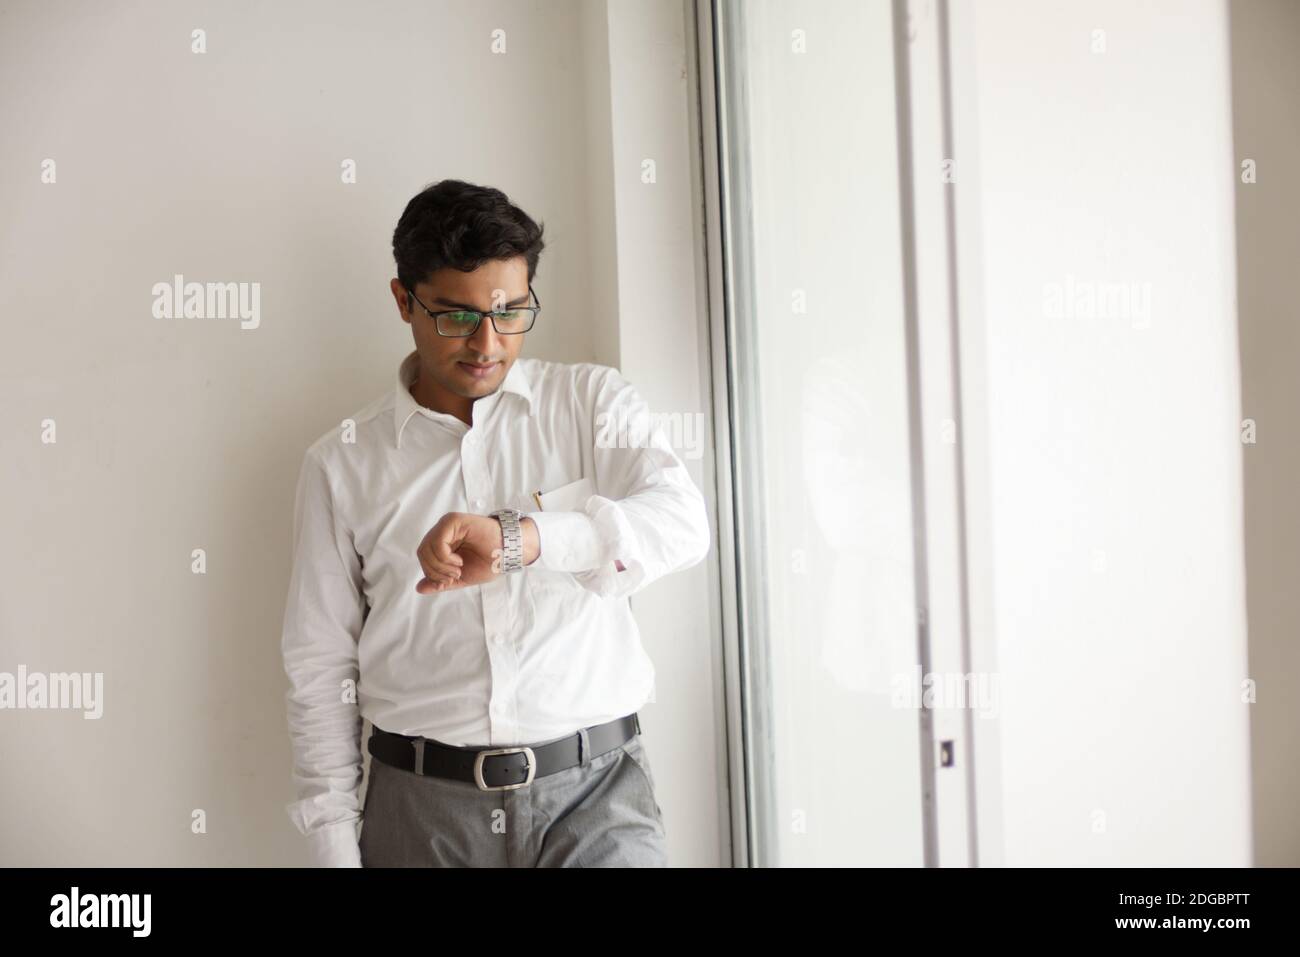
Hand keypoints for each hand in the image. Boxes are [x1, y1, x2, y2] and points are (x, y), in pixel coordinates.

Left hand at [415, 512, 538, 594]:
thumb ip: (441, 582)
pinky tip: (459, 561)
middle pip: (422, 553)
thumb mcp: (461, 577)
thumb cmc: (489, 561)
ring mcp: (447, 524)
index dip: (431, 574)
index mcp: (443, 542)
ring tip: (458, 569)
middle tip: (454, 576)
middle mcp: (442, 531)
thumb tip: (419, 588)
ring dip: (441, 565)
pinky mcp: (453, 521)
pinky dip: (445, 557)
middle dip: (435, 571)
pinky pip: (437, 542)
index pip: (424, 558)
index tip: (449, 581)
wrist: (508, 553)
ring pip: (427, 548)